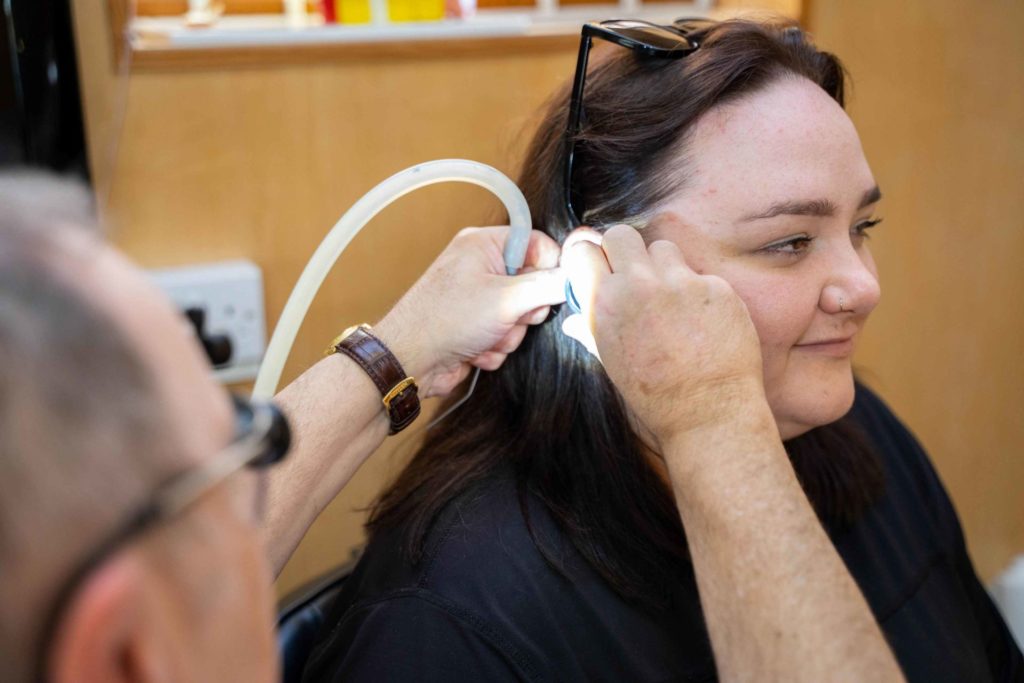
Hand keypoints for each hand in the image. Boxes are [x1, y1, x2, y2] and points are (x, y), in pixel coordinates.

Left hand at [375, 226, 564, 397]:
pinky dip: (495, 347)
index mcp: (484, 244)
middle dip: (525, 311)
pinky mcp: (476, 327)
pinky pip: (505, 335)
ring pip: (521, 316)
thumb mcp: (507, 298)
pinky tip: (475, 349)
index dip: (549, 269)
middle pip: (533, 284)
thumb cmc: (444, 321)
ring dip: (509, 334)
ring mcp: (478, 299)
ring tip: (485, 336)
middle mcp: (480, 267)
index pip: (538, 244)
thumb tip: (575, 277)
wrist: (409, 361)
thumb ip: (548, 285)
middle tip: (510, 317)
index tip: (551, 289)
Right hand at [561, 224, 764, 446]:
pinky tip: (702, 322)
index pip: (583, 250)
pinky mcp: (716, 288)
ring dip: (663, 267)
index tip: (599, 267)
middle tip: (633, 274)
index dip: (590, 258)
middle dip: (624, 250)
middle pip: (622, 235)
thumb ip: (591, 331)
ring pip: (663, 248)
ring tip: (671, 301)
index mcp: (605, 304)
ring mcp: (681, 283)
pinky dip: (698, 292)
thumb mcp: (611, 364)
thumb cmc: (654, 396)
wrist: (708, 413)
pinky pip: (699, 275)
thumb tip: (572, 322)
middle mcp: (640, 285)